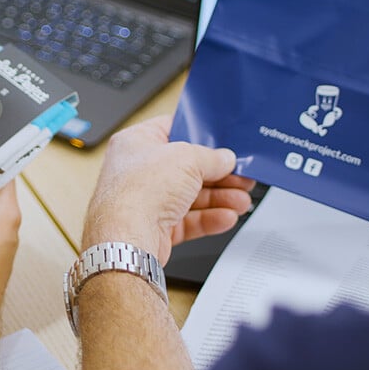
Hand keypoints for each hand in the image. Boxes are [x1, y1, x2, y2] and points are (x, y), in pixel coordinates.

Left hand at [82, 115, 253, 264]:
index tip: (222, 142)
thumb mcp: (188, 159)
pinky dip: (209, 218)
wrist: (126, 238)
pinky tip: (227, 216)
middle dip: (218, 174)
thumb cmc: (138, 192)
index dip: (199, 136)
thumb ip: (212, 157)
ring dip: (219, 198)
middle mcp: (138, 171)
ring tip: (242, 200)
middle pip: (186, 168)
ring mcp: (146, 201)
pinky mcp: (155, 228)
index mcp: (136, 142)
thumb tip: (224, 159)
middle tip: (241, 176)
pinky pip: (187, 220)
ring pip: (190, 197)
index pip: (172, 131)